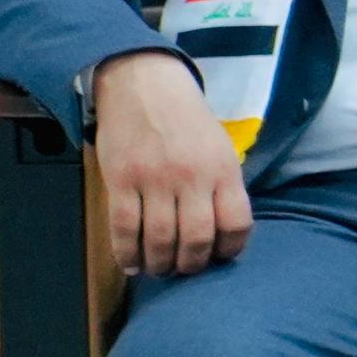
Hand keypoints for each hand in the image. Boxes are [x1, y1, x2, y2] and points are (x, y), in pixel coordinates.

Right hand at [93, 49, 249, 276]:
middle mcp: (192, 177)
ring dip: (160, 264)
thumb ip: (223, 187)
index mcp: (223, 170)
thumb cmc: (187, 121)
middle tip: (184, 270)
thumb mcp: (220, 149)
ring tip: (159, 270)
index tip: (220, 258)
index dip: (230, 249)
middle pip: (196, 238)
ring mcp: (154, 179)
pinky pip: (123, 228)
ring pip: (159, 238)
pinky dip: (127, 253)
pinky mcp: (120, 179)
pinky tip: (132, 264)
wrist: (144, 86)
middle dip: (191, 264)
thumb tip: (224, 234)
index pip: (237, 223)